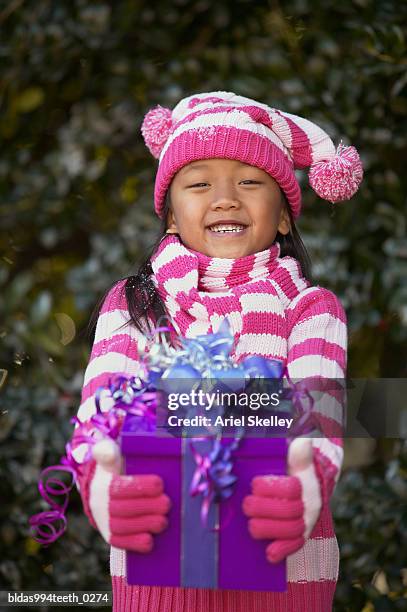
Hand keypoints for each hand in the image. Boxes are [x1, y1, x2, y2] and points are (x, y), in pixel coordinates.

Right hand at [89, 438, 170, 552]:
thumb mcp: (111, 455)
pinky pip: (118, 542)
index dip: (139, 486)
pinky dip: (134, 544)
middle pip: (122, 508)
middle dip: (147, 507)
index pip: (118, 486)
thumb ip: (109, 451)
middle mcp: (99, 503)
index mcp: (102, 482)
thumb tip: (109, 452)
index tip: (160, 483)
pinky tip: (150, 542)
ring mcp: (102, 520)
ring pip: (121, 526)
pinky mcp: (109, 535)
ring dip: (144, 525)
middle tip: (167, 503)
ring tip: (163, 522)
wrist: (104, 488)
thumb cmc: (116, 468)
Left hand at [242, 438, 320, 562]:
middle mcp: (309, 505)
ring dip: (268, 528)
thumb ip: (297, 452)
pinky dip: (283, 550)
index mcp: (306, 483)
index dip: (270, 487)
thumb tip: (303, 444)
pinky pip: (295, 545)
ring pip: (291, 529)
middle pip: (289, 511)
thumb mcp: (294, 459)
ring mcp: (305, 521)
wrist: (305, 489)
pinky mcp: (299, 537)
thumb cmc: (292, 472)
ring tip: (252, 524)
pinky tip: (269, 554)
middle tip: (247, 504)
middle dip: (264, 508)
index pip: (291, 488)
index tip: (255, 484)